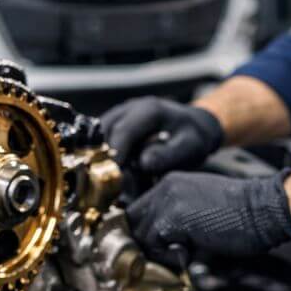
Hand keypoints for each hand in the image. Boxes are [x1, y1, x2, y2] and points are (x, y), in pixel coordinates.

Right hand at [100, 97, 223, 179]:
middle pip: (104, 132)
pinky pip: (101, 139)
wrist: (192, 125)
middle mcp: (129, 108)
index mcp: (149, 110)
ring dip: (100, 156)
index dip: (115, 153)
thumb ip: (168, 154)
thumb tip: (143, 163)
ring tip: (109, 177)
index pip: (123, 130)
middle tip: (107, 181)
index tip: (111, 175)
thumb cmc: (191, 137)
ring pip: (98, 136)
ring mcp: (119, 114)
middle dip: (103, 156)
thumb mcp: (190, 147)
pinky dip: (102, 154)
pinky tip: (111, 171)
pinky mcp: (114, 124)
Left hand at [126, 170, 290, 265]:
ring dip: (153, 250)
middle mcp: (164, 188)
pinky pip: (152, 245)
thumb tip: (163, 241)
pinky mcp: (171, 220)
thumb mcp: (202, 205)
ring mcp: (166, 202)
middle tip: (161, 255)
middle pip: (132, 219)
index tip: (153, 246)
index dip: (143, 230)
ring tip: (178, 254)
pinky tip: (186, 254)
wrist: (263, 209)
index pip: (139, 209)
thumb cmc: (241, 214)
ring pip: (139, 234)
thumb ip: (178, 217)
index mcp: (171, 183)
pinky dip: (164, 256)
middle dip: (142, 240)